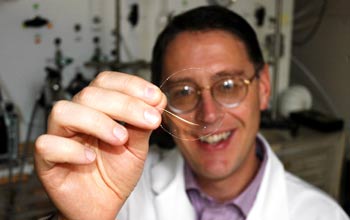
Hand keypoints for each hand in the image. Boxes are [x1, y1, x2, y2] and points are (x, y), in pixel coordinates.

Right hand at [35, 71, 165, 219]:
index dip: (130, 85)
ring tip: (121, 139)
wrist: (103, 204)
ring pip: (64, 112)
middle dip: (124, 105)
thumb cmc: (117, 173)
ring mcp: (59, 135)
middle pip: (90, 94)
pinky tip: (90, 158)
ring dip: (97, 122)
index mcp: (97, 108)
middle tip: (150, 119)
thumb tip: (157, 99)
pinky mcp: (46, 159)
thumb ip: (143, 124)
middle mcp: (77, 116)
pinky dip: (71, 150)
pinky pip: (47, 144)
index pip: (107, 82)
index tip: (155, 97)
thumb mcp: (138, 147)